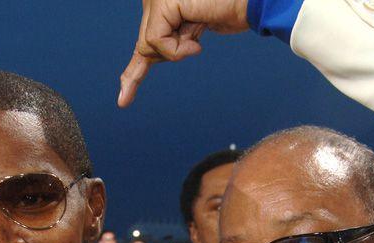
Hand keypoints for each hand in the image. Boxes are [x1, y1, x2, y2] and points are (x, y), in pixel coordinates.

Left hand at [118, 0, 249, 107]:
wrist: (250, 2)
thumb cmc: (229, 12)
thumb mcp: (192, 32)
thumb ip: (172, 41)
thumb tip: (152, 56)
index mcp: (162, 3)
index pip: (144, 41)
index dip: (133, 73)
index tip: (123, 101)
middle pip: (145, 46)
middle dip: (168, 54)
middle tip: (196, 30)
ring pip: (149, 46)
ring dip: (179, 48)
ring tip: (200, 28)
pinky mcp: (162, 3)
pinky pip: (156, 42)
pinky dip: (176, 48)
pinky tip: (196, 35)